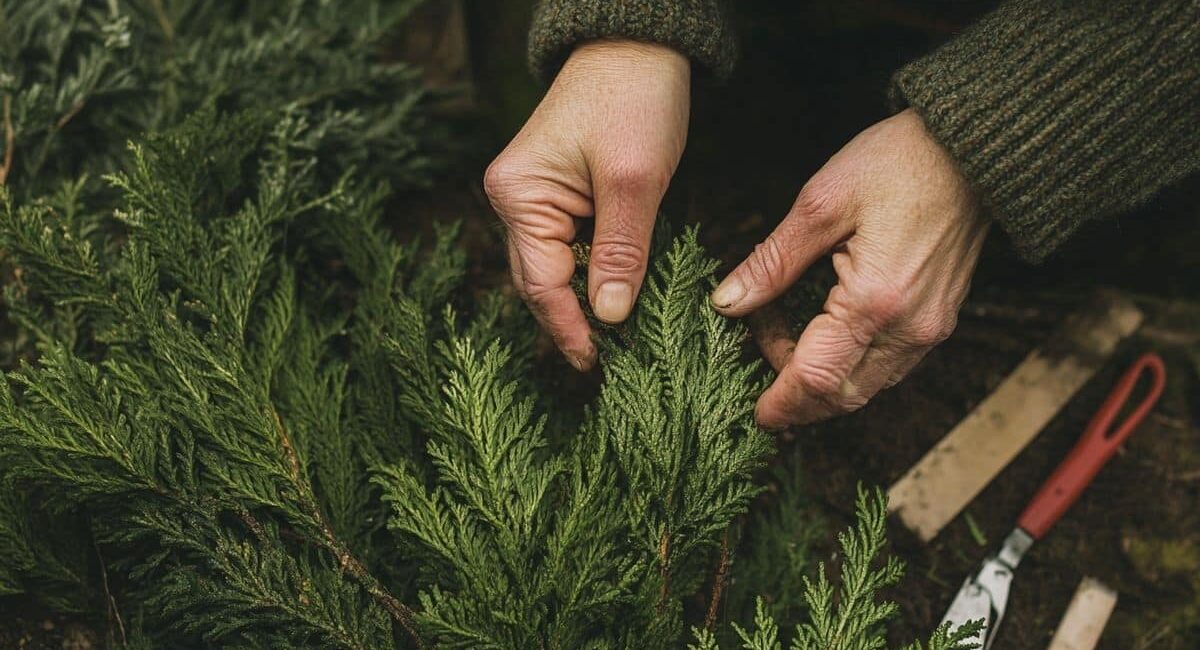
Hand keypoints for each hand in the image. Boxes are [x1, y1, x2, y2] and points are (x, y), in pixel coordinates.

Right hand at [484, 40, 689, 370]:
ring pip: (555, 268)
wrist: (638, 45)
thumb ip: (621, 252)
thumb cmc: (634, 100)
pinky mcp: (558, 194)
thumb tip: (611, 317)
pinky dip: (591, 274)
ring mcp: (533, 198)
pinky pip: (570, 248)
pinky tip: (614, 298)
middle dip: (574, 322)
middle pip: (540, 280)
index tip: (596, 366)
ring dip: (583, 302)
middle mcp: (515, 200)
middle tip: (610, 365)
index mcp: (518, 196)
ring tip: (616, 342)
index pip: (539, 282)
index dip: (569, 328)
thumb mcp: (634, 182)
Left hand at [711, 109, 989, 428]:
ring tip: (783, 336)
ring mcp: (931, 329)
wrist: (971, 149)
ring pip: (867, 386)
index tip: (755, 413)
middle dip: (796, 395)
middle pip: (844, 395)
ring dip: (821, 379)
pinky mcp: (939, 321)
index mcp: (876, 301)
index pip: (818, 378)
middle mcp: (910, 327)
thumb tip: (728, 303)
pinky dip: (849, 365)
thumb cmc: (898, 163)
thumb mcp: (820, 204)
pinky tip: (821, 334)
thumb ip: (772, 263)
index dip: (781, 401)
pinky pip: (888, 366)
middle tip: (759, 357)